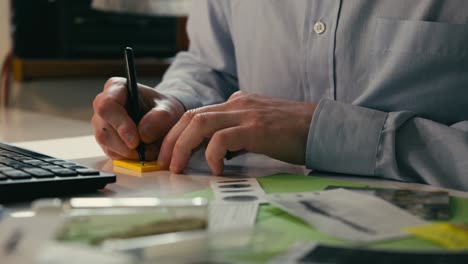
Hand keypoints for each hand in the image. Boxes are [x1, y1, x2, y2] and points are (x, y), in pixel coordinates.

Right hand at [92, 77, 184, 159]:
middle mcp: (104, 105)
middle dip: (125, 144)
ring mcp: (102, 123)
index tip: (136, 140)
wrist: (165, 120)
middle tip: (148, 150)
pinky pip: (111, 152)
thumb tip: (143, 134)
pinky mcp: (106, 140)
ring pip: (105, 142)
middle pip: (103, 128)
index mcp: (116, 88)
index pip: (107, 105)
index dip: (120, 124)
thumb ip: (160, 117)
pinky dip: (128, 157)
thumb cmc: (164, 110)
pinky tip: (143, 152)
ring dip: (128, 152)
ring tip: (150, 150)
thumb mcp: (169, 109)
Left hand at [158, 91, 317, 174]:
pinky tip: (217, 170)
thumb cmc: (294, 132)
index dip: (177, 133)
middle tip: (164, 163)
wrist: (323, 127)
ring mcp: (246, 114)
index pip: (197, 114)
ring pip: (199, 123)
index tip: (169, 154)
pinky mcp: (256, 128)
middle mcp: (237, 104)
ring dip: (182, 147)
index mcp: (237, 103)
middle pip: (191, 116)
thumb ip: (238, 133)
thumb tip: (218, 150)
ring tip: (177, 168)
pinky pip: (222, 139)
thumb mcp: (259, 127)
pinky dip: (212, 155)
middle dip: (171, 140)